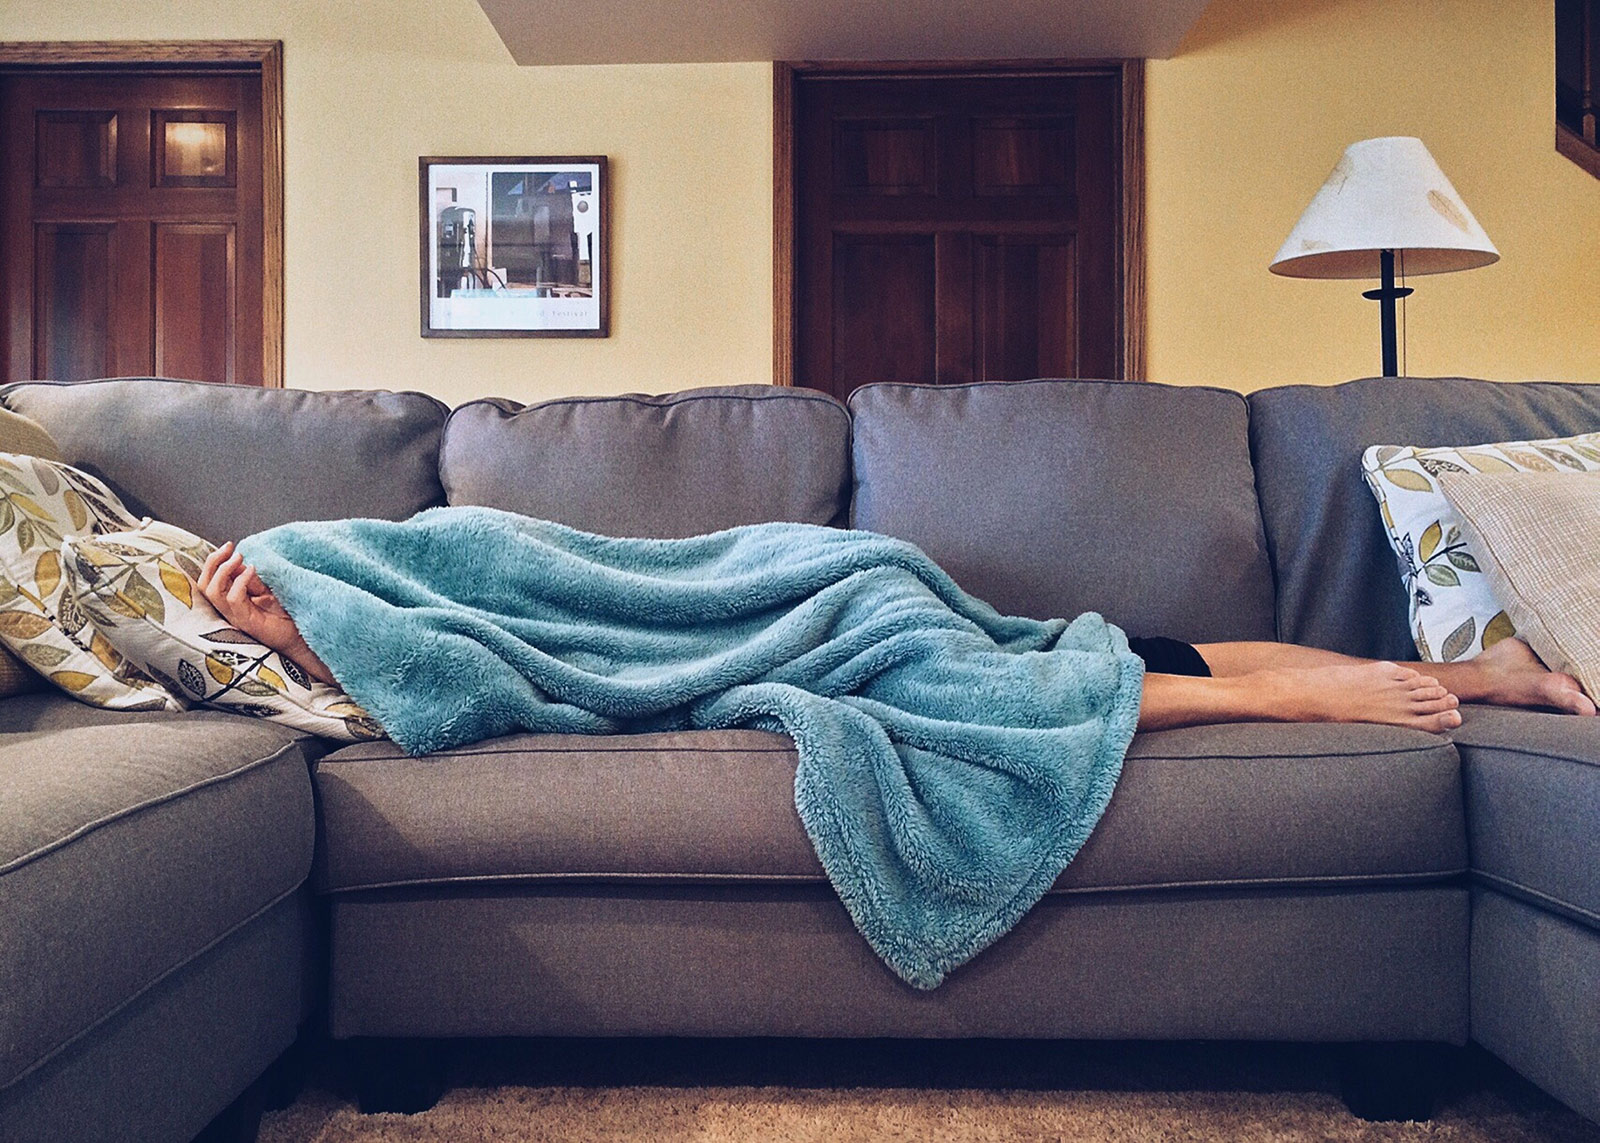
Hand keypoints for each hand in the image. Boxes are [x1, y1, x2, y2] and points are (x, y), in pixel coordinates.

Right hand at [197, 542, 335, 684]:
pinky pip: (233, 600)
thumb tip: (238, 560)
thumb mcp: (266, 591)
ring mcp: (235, 617)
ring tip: (240, 558)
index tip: (229, 546)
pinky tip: (253, 570)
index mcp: (231, 600)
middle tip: (230, 549)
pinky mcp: (246, 622)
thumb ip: (251, 579)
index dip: (215, 561)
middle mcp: (228, 609)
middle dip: (213, 562)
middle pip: (204, 585)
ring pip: (212, 592)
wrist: (300, 636)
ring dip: (224, 570)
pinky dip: (240, 582)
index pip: (209, 580)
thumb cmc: (285, 615)